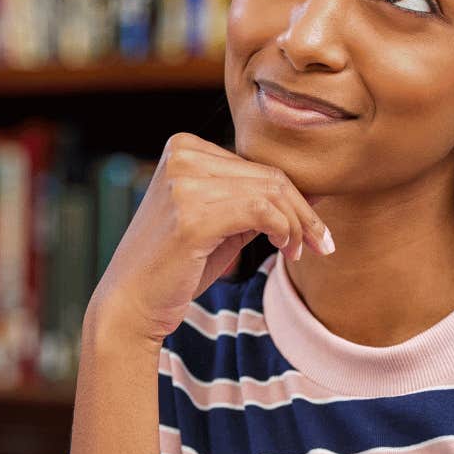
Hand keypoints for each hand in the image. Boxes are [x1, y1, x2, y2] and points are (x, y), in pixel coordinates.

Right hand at [86, 133, 331, 346]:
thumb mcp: (223, 225)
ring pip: (270, 193)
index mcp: (184, 148)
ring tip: (298, 253)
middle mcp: (182, 156)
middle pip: (269, 175)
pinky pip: (261, 211)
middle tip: (322, 245)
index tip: (314, 232)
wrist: (131, 305)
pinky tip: (284, 250)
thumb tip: (317, 193)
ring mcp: (184, 183)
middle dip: (304, 213)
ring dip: (296, 226)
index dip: (295, 198)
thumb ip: (260, 203)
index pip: (258, 165)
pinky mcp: (192, 215)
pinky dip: (283, 231)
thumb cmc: (176, 267)